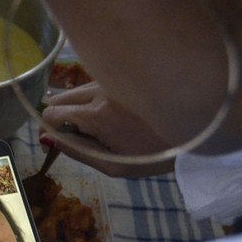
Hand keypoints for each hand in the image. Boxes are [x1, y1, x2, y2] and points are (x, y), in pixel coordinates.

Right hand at [41, 81, 174, 176]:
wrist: (195, 130)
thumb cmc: (153, 155)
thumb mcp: (112, 165)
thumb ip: (76, 151)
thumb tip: (46, 138)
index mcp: (97, 114)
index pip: (51, 114)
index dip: (48, 131)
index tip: (57, 143)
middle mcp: (100, 90)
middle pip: (58, 99)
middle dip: (60, 118)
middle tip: (78, 136)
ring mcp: (110, 80)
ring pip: (74, 91)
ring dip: (76, 108)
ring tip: (99, 126)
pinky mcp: (121, 76)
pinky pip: (91, 86)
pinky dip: (91, 100)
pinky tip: (111, 114)